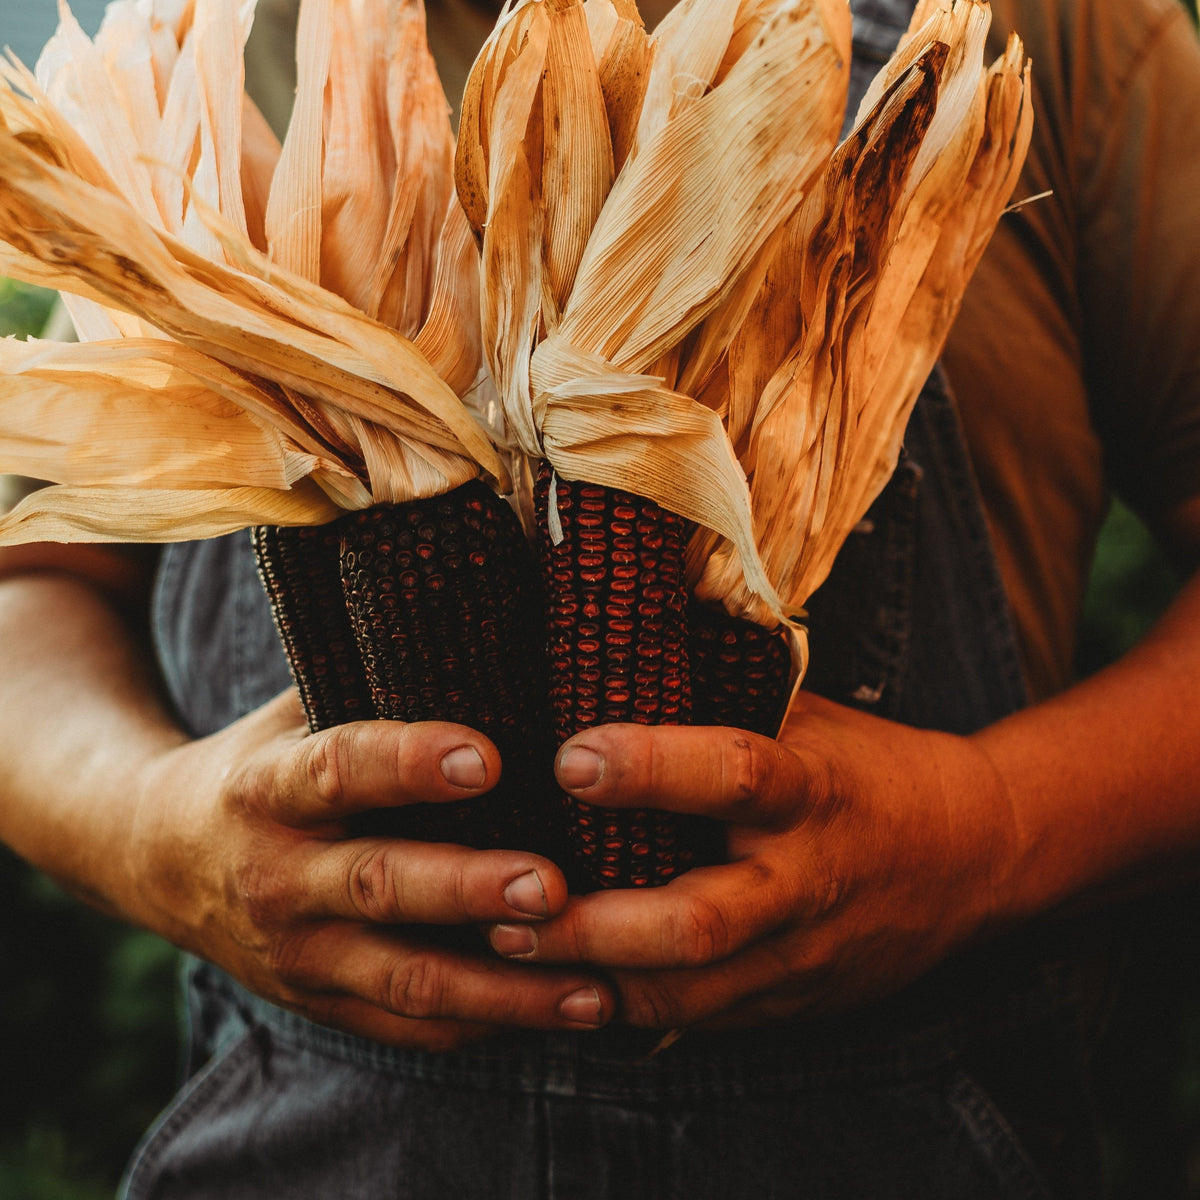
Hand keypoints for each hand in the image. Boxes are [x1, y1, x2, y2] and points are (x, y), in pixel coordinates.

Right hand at [129, 691, 613, 1050]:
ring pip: (406, 980)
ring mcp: (298, 952)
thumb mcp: (296, 712)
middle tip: (550, 884)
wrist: (156, 858)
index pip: (337, 771)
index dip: (407, 763)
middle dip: (467, 889)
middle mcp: (279, 875)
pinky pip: (408, 1027)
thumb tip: (487, 609)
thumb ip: (373, 678)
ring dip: (502, 987)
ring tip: (592, 986)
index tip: (484, 756)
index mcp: (269, 787)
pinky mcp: (322, 1001)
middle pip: (379, 886)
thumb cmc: (264, 765)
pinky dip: (484, 1024)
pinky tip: (561, 1009)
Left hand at [486, 691, 1020, 1029]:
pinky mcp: (792, 1000)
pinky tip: (564, 988)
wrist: (973, 860)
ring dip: (594, 976)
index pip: (735, 775)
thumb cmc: (864, 769)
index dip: (652, 768)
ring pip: (689, 992)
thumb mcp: (810, 718)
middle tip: (510, 899)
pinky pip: (701, 1021)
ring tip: (508, 950)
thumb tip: (623, 628)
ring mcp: (800, 953)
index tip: (569, 758)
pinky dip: (629, 1007)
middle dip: (597, 921)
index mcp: (812, 789)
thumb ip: (726, 694)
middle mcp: (805, 879)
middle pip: (699, 921)